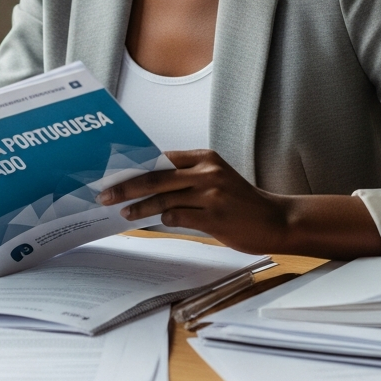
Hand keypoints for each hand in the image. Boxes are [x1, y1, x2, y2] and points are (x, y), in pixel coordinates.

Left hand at [97, 150, 380, 258]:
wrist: (275, 220)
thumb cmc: (240, 202)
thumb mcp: (214, 179)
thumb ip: (185, 178)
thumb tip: (145, 182)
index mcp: (204, 157)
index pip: (160, 158)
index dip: (134, 166)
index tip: (113, 173)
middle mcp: (206, 171)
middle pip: (155, 177)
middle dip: (125, 186)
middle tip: (105, 195)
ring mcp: (210, 194)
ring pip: (162, 198)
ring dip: (139, 207)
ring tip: (124, 213)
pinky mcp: (213, 217)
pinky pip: (177, 216)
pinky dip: (162, 219)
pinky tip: (153, 222)